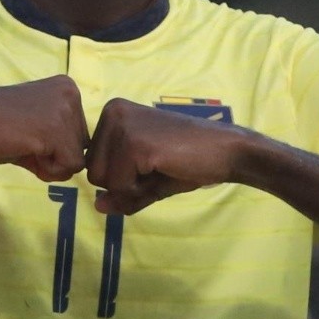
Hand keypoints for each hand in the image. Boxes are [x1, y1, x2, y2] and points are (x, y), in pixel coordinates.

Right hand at [0, 75, 87, 181]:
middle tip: (23, 142)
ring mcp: (64, 111)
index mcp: (67, 88)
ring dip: (49, 164)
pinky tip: (25, 151)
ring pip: (77, 160)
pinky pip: (69, 168)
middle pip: (82, 147)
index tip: (28, 134)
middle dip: (54, 156)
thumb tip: (82, 162)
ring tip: (23, 146)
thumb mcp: (36, 123)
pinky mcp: (55, 131)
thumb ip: (60, 136)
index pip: (80, 134)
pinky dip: (46, 170)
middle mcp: (71, 94)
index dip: (54, 146)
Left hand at [85, 98, 248, 214]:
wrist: (226, 151)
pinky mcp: (134, 143)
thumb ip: (120, 193)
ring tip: (160, 167)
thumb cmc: (188, 161)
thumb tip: (97, 206)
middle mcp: (111, 112)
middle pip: (93, 173)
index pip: (92, 163)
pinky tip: (163, 168)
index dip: (121, 178)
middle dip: (124, 184)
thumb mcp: (147, 179)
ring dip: (132, 188)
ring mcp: (122, 126)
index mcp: (112, 113)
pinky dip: (140, 191)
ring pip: (102, 181)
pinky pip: (119, 187)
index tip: (150, 163)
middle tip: (157, 167)